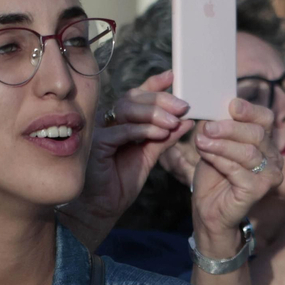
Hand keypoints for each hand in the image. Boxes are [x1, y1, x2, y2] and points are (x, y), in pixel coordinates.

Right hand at [61, 71, 189, 248]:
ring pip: (127, 110)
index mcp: (119, 121)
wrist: (102, 208)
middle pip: (133, 98)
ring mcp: (99, 130)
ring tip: (174, 122)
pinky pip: (122, 130)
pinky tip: (161, 134)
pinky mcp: (97, 143)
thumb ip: (165, 137)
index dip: (154, 84)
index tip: (173, 76)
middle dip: (160, 99)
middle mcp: (107, 121)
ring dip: (154, 114)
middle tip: (182, 106)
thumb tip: (187, 120)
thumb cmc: (121, 182)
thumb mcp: (149, 155)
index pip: (137, 96)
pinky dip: (144, 130)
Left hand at [191, 97, 280, 255]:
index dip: (250, 110)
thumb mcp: (214, 145)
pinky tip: (205, 154)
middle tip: (206, 127)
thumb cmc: (213, 176)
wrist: (208, 209)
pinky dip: (219, 160)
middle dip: (229, 128)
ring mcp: (269, 175)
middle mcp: (274, 158)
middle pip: (257, 134)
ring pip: (248, 152)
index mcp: (266, 142)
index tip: (231, 105)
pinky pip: (238, 170)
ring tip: (200, 141)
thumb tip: (212, 107)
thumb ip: (218, 128)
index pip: (265, 119)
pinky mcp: (258, 190)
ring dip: (221, 144)